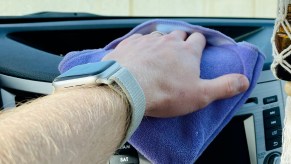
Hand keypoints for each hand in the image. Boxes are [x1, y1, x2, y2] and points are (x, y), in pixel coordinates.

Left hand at [102, 30, 248, 116]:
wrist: (127, 89)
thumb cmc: (163, 93)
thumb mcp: (200, 95)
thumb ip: (224, 86)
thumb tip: (244, 81)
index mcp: (186, 52)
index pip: (198, 40)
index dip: (199, 44)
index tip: (198, 49)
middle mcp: (168, 41)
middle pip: (179, 35)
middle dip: (181, 41)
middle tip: (179, 53)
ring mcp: (147, 41)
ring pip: (158, 36)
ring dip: (160, 43)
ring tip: (158, 56)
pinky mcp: (129, 44)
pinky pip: (138, 40)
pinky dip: (141, 46)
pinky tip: (139, 55)